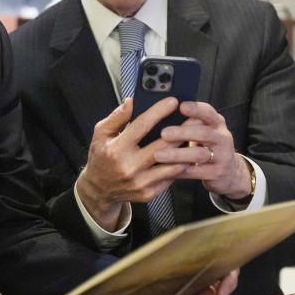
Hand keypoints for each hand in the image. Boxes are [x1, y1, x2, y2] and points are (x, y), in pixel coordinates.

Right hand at [76, 97, 189, 229]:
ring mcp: (140, 183)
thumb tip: (132, 101)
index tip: (173, 102)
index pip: (142, 126)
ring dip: (186, 151)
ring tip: (195, 138)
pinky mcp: (148, 193)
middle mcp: (129, 167)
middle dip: (182, 131)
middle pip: (163, 146)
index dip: (159, 111)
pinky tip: (186, 155)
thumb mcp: (101, 134)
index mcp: (117, 149)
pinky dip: (179, 166)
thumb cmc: (101, 158)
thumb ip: (117, 117)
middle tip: (195, 119)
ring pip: (172, 165)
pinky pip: (170, 178)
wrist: (99, 190)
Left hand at [154, 101, 254, 198]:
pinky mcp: (217, 173)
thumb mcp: (206, 131)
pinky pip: (196, 172)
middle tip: (163, 133)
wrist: (230, 172)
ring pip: (199, 154)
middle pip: (203, 133)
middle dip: (182, 133)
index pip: (209, 113)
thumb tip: (164, 108)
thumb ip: (192, 122)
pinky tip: (163, 171)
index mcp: (217, 124)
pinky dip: (178, 171)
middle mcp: (223, 138)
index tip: (181, 106)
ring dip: (177, 154)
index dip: (196, 109)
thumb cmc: (209, 146)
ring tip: (158, 155)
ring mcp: (222, 156)